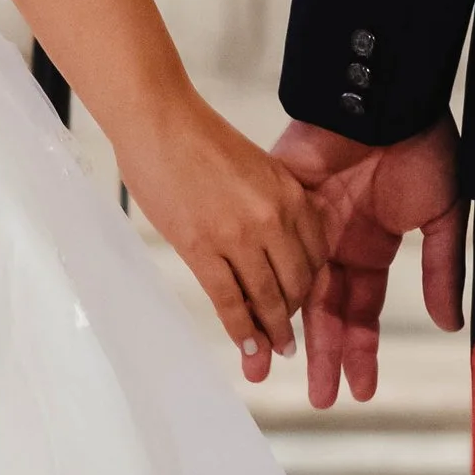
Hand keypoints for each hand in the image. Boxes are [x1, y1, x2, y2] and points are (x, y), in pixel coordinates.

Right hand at [115, 90, 334, 369]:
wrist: (160, 122)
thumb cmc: (199, 138)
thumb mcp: (256, 166)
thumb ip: (272, 202)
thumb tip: (271, 239)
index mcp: (290, 194)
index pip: (315, 255)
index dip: (309, 285)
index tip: (301, 302)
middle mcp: (273, 218)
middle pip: (296, 282)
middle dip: (292, 315)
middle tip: (289, 339)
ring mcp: (239, 236)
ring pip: (266, 298)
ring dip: (272, 332)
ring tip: (274, 353)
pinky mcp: (203, 248)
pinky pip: (229, 300)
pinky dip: (240, 329)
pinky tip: (246, 347)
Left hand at [272, 115, 465, 408]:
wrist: (387, 93)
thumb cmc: (423, 145)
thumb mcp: (441, 214)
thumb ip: (440, 269)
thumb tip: (448, 324)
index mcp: (372, 247)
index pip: (363, 311)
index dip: (362, 351)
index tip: (361, 392)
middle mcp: (335, 242)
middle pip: (326, 310)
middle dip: (325, 355)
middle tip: (319, 400)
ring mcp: (305, 224)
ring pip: (293, 288)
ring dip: (289, 329)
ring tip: (279, 372)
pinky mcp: (280, 201)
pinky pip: (270, 249)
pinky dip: (265, 281)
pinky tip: (262, 315)